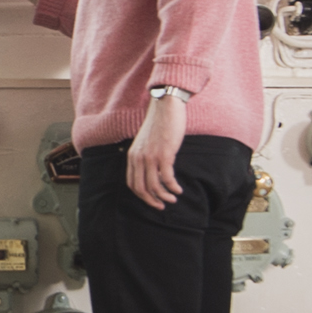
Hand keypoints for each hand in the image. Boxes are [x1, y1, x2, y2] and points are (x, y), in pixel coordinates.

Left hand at [126, 91, 187, 209]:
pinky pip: (167, 178)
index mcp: (132, 156)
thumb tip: (154, 173)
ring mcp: (151, 157)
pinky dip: (173, 187)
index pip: (132, 183)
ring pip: (154, 186)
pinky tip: (179, 189)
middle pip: (141, 188)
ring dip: (164, 196)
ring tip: (173, 199)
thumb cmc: (159, 124)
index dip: (142, 196)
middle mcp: (139, 158)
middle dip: (152, 200)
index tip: (153, 200)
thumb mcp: (145, 142)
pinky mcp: (164, 154)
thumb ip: (145, 157)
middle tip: (162, 205)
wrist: (165, 107)